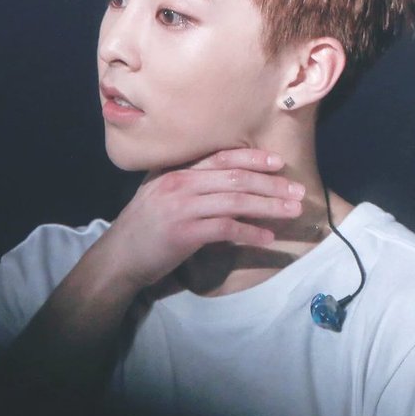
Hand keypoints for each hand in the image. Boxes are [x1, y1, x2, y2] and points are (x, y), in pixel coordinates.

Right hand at [105, 148, 304, 288]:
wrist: (117, 257)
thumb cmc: (143, 227)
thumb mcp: (161, 195)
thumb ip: (190, 186)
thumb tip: (229, 186)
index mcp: (176, 171)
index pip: (221, 157)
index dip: (252, 158)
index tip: (278, 162)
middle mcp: (180, 184)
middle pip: (235, 177)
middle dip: (270, 182)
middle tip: (297, 190)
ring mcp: (182, 207)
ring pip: (235, 200)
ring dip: (269, 206)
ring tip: (292, 211)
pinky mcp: (185, 233)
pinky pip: (226, 229)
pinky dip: (250, 232)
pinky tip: (267, 238)